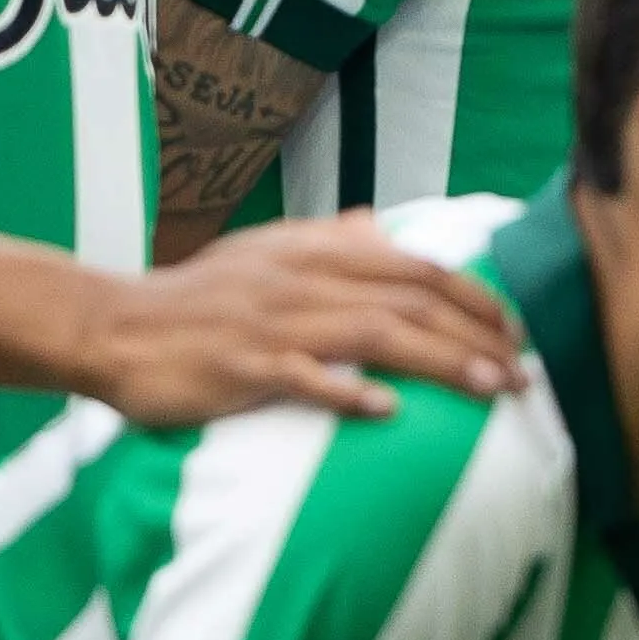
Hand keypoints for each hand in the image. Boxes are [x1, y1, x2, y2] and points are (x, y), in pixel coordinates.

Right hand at [80, 215, 522, 426]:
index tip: (515, 329)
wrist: (114, 327)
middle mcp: (303, 279)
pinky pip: (305, 379)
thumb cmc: (194, 300)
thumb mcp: (262, 253)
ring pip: (377, 334)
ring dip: (442, 361)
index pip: (414, 265)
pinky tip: (389, 414)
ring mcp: (274, 323)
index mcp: (312, 251)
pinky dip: (350, 394)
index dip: (473, 296)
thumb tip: (374, 225)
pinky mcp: (243, 367)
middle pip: (411, 299)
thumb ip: (324, 240)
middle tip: (524, 371)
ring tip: (491, 387)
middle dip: (478, 334)